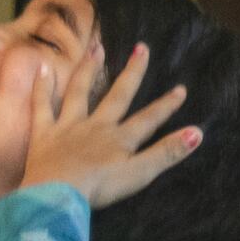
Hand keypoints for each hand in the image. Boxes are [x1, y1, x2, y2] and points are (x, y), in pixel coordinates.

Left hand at [19, 42, 200, 209]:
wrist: (58, 193)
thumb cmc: (100, 188)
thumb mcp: (140, 173)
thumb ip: (167, 153)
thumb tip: (197, 133)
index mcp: (120, 139)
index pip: (149, 119)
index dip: (166, 105)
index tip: (180, 89)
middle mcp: (96, 126)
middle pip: (118, 95)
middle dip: (132, 72)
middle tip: (142, 48)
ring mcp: (69, 127)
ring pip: (80, 92)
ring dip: (89, 69)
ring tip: (97, 48)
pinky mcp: (44, 134)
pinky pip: (42, 106)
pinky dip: (42, 87)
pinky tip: (42, 68)